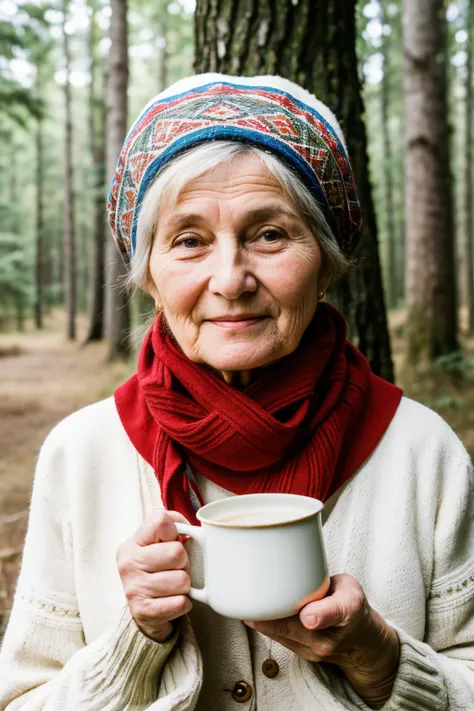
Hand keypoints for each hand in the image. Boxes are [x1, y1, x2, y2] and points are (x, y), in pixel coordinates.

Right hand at [117, 509, 191, 642]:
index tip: (172, 540)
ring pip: (182, 580)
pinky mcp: (143, 611)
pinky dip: (183, 603)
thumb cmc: (156, 568)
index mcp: (133, 543)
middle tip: (176, 568)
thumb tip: (193, 529)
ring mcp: (134, 588)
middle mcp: (129, 563)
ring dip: (184, 585)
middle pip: (177, 552)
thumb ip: (174, 526)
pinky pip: (180, 603)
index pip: (161, 521)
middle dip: (184, 562)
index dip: (174, 530)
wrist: (144, 609)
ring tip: (173, 585)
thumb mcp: (157, 543)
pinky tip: (172, 600)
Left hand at [245, 574, 399, 708]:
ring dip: (262, 621)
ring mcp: (315, 651)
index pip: (335, 613)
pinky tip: (253, 612)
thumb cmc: (351, 606)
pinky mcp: (303, 655)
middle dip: (269, 615)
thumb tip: (295, 579)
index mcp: (348, 612)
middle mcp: (331, 637)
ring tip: (243, 602)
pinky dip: (266, 626)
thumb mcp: (348, 587)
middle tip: (247, 597)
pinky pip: (280, 639)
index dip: (319, 614)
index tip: (308, 614)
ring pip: (282, 634)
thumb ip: (326, 584)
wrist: (362, 643)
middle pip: (294, 627)